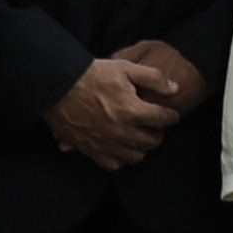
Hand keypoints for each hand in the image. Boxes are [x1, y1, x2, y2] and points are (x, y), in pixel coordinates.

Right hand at [50, 42, 195, 170]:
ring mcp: (107, 144)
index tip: (170, 114)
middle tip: (154, 124)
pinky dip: (121, 158)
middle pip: (153, 141)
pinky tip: (121, 146)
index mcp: (132, 110)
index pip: (164, 119)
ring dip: (142, 146)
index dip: (171, 115)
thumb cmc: (92, 75)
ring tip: (139, 135)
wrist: (58, 87)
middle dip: (158, 132)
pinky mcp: (92, 151)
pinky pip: (115, 164)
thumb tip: (174, 88)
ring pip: (136, 156)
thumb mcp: (125, 68)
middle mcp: (122, 132)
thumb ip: (154, 78)